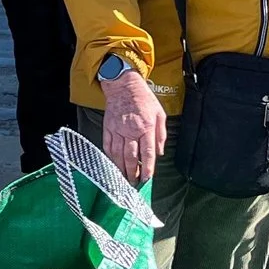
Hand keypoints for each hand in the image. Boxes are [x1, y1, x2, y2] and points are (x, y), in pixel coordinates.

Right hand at [101, 68, 166, 184]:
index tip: (147, 179)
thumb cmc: (143, 99)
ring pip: (118, 155)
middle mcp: (130, 130)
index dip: (147, 168)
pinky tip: (113, 165)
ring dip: (121, 169)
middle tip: (134, 183)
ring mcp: (117, 130)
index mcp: (146, 127)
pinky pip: (108, 147)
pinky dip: (110, 158)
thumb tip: (159, 152)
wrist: (123, 85)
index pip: (147, 152)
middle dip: (133, 173)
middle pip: (131, 157)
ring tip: (124, 179)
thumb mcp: (160, 114)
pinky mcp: (107, 128)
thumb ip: (161, 135)